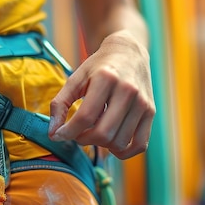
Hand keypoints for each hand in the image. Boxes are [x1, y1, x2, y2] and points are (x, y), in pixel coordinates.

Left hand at [48, 30, 155, 158]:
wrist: (128, 53)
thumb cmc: (98, 67)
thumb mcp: (75, 79)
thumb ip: (60, 104)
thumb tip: (53, 134)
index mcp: (106, 78)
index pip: (86, 117)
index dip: (69, 132)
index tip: (59, 135)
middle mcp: (128, 90)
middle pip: (103, 133)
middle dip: (84, 140)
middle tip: (77, 133)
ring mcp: (142, 103)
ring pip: (119, 142)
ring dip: (101, 145)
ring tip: (94, 132)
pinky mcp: (151, 112)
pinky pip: (139, 145)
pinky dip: (123, 152)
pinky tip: (111, 143)